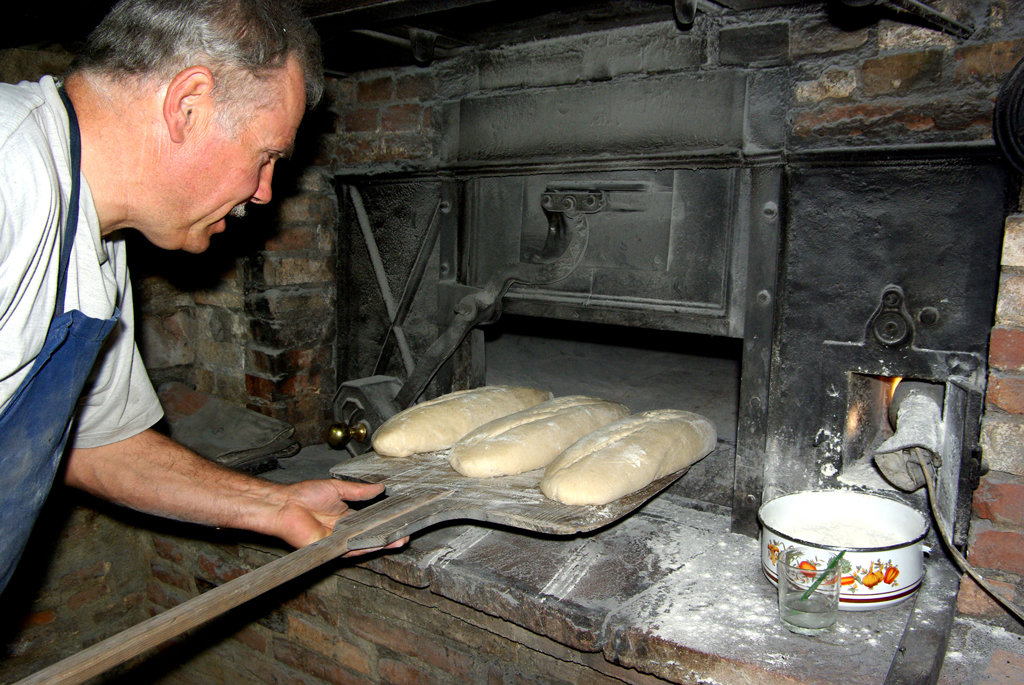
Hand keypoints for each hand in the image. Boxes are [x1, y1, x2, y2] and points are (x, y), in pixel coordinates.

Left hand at [268, 479, 408, 554]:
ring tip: (399, 540)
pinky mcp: (331, 548)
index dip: (384, 521)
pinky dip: (366, 546)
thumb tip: (380, 488)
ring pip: (364, 544)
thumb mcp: (338, 488)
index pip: (369, 521)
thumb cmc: (304, 495)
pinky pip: (351, 549)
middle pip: (369, 535)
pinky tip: (380, 543)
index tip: (400, 519)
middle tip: (405, 533)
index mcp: (345, 516)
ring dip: (381, 543)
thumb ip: (359, 491)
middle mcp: (343, 530)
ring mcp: (338, 541)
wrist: (286, 505)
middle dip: (388, 535)